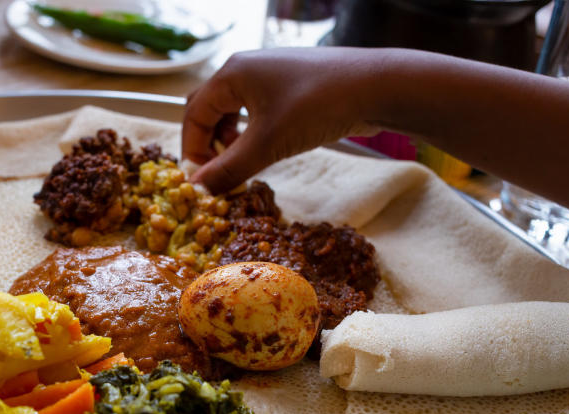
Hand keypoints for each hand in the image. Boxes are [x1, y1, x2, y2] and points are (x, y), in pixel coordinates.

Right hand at [182, 48, 384, 193]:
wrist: (375, 87)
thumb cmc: (316, 107)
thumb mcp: (267, 144)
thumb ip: (229, 168)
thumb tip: (198, 189)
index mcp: (231, 74)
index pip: (194, 114)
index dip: (193, 150)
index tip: (202, 180)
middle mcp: (244, 69)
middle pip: (208, 109)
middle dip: (208, 144)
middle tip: (217, 173)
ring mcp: (267, 75)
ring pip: (232, 111)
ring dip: (229, 140)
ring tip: (241, 163)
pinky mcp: (287, 85)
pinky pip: (254, 110)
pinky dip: (250, 132)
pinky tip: (263, 149)